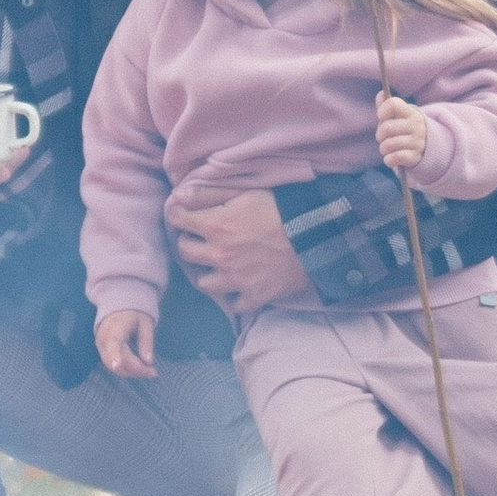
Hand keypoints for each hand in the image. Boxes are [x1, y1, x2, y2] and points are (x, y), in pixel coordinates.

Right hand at [94, 308, 158, 378]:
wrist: (119, 306)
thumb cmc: (135, 313)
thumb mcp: (146, 323)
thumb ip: (146, 342)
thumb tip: (148, 362)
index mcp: (116, 327)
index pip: (113, 343)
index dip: (114, 355)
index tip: (117, 365)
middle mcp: (104, 337)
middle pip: (115, 360)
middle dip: (134, 370)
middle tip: (154, 372)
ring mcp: (100, 345)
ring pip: (112, 366)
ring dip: (131, 372)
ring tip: (149, 371)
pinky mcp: (101, 350)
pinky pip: (112, 364)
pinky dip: (126, 369)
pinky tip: (139, 368)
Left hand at [166, 181, 305, 314]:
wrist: (319, 234)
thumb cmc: (283, 207)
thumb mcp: (245, 191)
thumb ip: (208, 193)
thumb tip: (177, 195)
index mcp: (214, 226)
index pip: (177, 221)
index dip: (180, 216)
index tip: (186, 216)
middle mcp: (219, 255)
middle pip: (185, 252)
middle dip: (191, 243)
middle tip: (203, 239)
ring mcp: (235, 279)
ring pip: (204, 283)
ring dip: (209, 273)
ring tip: (220, 264)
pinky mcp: (254, 296)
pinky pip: (234, 304)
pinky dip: (236, 296)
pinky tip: (241, 284)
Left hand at [376, 90, 428, 172]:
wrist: (426, 147)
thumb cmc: (405, 129)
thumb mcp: (399, 116)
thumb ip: (387, 105)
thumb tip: (380, 94)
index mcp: (411, 113)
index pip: (393, 104)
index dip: (382, 110)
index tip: (381, 116)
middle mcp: (416, 126)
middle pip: (386, 128)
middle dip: (379, 135)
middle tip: (383, 137)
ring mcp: (417, 142)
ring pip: (388, 145)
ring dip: (383, 148)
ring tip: (388, 148)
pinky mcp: (415, 157)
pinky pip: (394, 158)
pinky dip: (388, 159)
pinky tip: (391, 157)